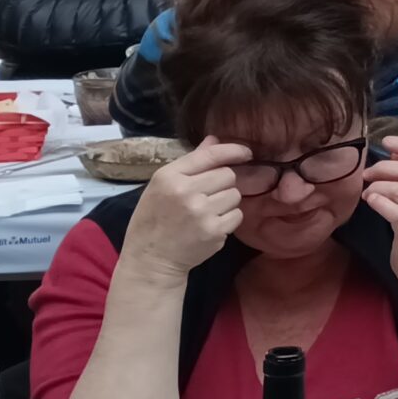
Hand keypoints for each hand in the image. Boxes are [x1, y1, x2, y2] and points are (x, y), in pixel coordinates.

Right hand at [120, 138, 250, 280]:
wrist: (151, 259)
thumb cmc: (154, 219)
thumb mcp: (162, 186)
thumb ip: (191, 162)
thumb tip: (214, 139)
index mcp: (168, 176)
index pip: (210, 155)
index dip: (233, 151)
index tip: (246, 153)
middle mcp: (185, 191)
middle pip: (227, 175)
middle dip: (223, 184)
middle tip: (207, 196)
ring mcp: (201, 212)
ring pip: (235, 194)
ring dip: (226, 202)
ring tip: (206, 212)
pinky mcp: (214, 231)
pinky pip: (237, 215)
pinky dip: (229, 219)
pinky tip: (210, 225)